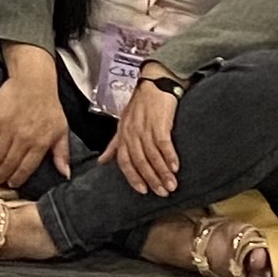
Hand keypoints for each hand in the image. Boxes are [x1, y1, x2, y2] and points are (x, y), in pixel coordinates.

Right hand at [0, 50, 76, 187]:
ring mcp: (9, 130)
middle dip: (2, 175)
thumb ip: (62, 153)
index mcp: (40, 144)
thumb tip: (65, 174)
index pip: (26, 168)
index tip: (11, 184)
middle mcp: (24, 139)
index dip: (17, 178)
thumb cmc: (49, 105)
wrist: (34, 82)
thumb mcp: (61, 130)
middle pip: (10, 163)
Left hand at [110, 75, 183, 195]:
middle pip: (139, 161)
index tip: (143, 191)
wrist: (155, 83)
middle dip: (151, 179)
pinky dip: (169, 156)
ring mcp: (145, 127)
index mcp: (123, 135)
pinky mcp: (159, 122)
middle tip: (162, 192)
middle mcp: (132, 133)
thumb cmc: (140, 106)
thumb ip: (114, 145)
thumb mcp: (124, 124)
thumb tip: (102, 162)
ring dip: (162, 172)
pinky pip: (163, 143)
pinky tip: (176, 167)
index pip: (124, 161)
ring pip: (152, 155)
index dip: (133, 177)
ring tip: (172, 185)